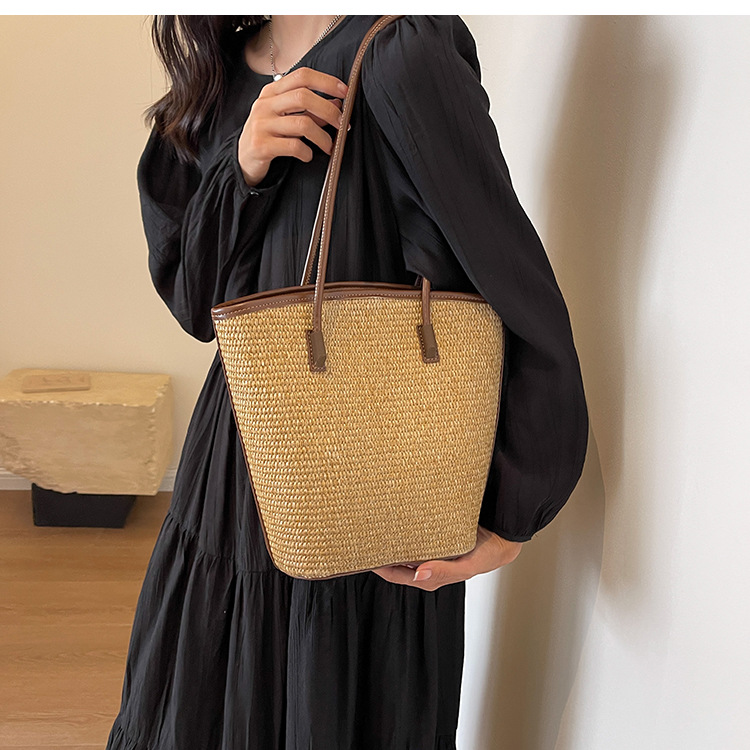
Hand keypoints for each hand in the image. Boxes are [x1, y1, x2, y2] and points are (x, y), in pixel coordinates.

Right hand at [238, 66, 349, 187]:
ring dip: (323, 137)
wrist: (243, 160)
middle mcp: (265, 104)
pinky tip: (308, 156)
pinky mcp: (261, 145)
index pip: (302, 76)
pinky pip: (293, 146)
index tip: (344, 92)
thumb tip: (337, 104)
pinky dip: (307, 152)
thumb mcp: (287, 119)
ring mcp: (261, 124)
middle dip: (329, 111)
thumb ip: (310, 111)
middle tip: (342, 125)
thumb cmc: (269, 136)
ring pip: (302, 123)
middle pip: (304, 97)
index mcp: (272, 92)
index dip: (326, 81)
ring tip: (329, 147)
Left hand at [371, 525, 523, 590]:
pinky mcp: (434, 538)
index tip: (361, 554)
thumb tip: (418, 574)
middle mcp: (425, 564)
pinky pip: (413, 535)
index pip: (394, 573)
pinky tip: (396, 516)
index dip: (377, 565)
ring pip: (402, 547)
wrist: (502, 538)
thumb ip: (444, 571)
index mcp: (429, 575)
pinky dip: (403, 528)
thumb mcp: (466, 566)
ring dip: (390, 538)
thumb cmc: (486, 555)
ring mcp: (429, 551)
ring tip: (373, 522)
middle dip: (378, 550)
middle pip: (394, 560)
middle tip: (361, 533)